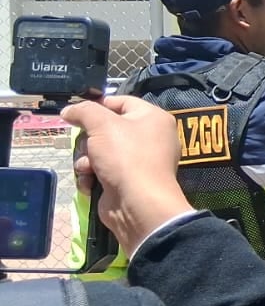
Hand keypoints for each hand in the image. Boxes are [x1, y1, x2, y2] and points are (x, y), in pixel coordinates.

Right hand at [61, 96, 193, 256]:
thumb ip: (84, 111)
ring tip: (89, 168)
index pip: (122, 102)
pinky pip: (100, 171)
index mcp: (153, 118)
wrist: (137, 203)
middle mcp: (149, 138)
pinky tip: (90, 181)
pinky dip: (91, 175)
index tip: (77, 112)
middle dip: (88, 139)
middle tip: (87, 145)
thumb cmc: (126, 156)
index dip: (99, 105)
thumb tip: (69, 110)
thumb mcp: (102, 124)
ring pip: (98, 151)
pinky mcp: (124, 180)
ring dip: (86, 160)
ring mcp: (137, 161)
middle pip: (106, 128)